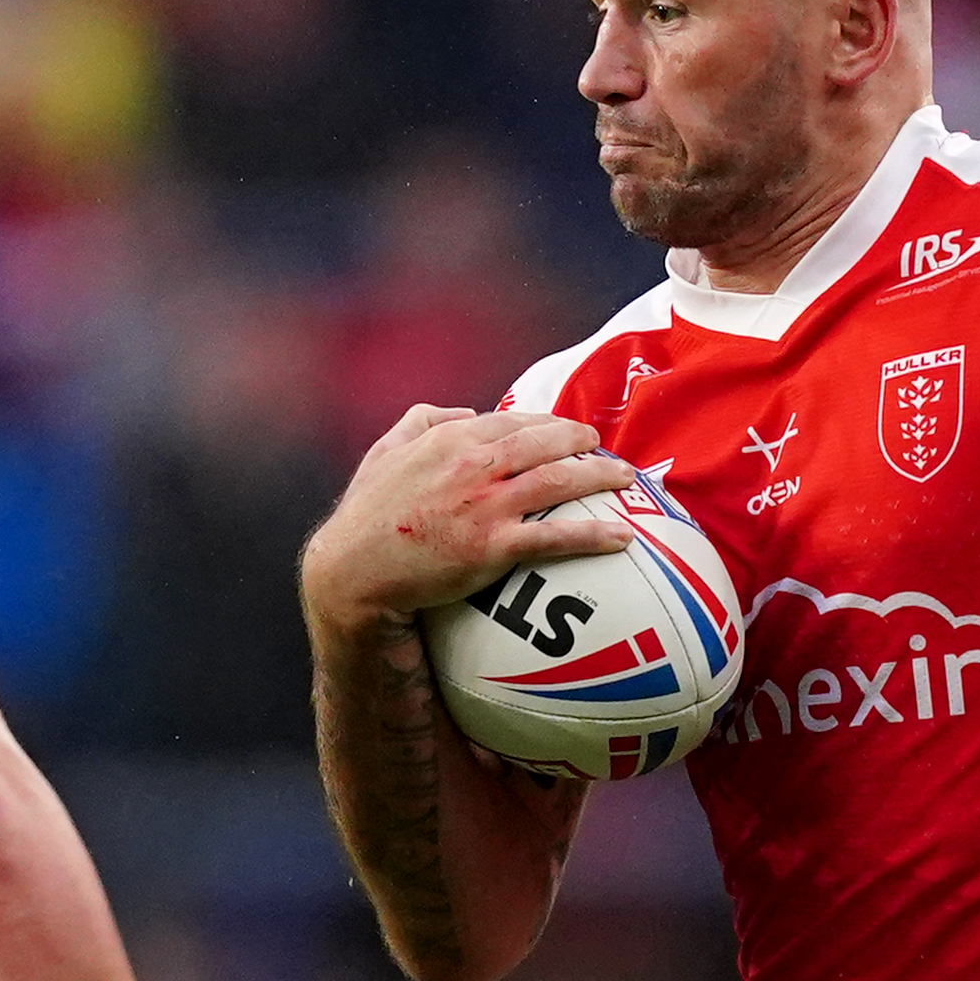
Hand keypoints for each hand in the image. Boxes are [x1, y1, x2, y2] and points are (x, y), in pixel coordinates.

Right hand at [303, 406, 637, 626]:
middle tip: (601, 444)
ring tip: (626, 479)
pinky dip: (593, 535)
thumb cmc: (366, 517)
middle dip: (580, 438)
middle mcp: (473, 464)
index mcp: (449, 438)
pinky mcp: (493, 547)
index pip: (510, 420)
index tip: (563, 428)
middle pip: (544, 442)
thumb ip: (420, 421)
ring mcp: (486, 505)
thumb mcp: (384, 453)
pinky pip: (556, 537)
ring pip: (558, 480)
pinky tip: (621, 538)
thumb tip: (463, 408)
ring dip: (599, 476)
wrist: (353, 571)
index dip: (544, 421)